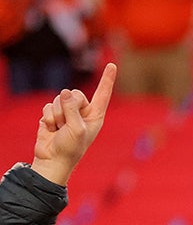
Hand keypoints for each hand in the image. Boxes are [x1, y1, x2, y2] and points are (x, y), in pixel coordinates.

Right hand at [31, 62, 116, 184]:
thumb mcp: (76, 129)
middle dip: (68, 107)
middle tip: (67, 124)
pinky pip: (48, 106)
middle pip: (74, 93)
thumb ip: (72, 109)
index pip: (103, 94)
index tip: (112, 65)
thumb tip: (65, 92)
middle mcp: (83, 112)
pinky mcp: (53, 114)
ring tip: (59, 128)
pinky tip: (51, 128)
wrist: (52, 159)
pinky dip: (48, 117)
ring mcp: (67, 112)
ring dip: (57, 114)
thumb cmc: (70, 148)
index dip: (107, 79)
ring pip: (59, 99)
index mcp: (96, 115)